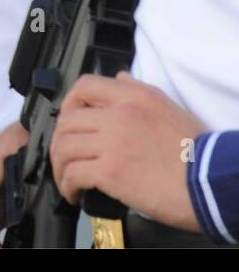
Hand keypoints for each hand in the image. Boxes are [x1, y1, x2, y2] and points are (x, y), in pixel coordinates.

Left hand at [50, 72, 203, 230]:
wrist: (213, 183)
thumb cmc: (198, 152)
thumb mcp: (169, 107)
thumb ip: (139, 91)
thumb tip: (120, 78)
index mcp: (134, 96)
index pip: (85, 85)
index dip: (70, 102)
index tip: (68, 118)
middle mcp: (119, 114)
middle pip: (68, 120)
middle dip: (60, 139)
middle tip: (65, 154)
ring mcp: (112, 142)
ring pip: (65, 146)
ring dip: (59, 165)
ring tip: (66, 177)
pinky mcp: (111, 171)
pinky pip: (73, 173)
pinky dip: (67, 184)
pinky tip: (73, 193)